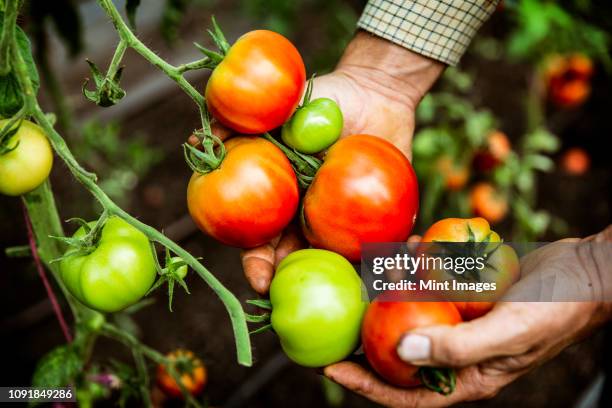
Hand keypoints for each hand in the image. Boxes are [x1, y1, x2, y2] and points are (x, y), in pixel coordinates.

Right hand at [241, 32, 443, 294]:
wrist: (376, 92)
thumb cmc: (325, 99)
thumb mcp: (279, 107)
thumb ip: (242, 123)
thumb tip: (199, 139)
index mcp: (282, 201)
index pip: (261, 241)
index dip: (257, 264)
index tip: (260, 280)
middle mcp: (310, 218)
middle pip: (299, 263)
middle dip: (298, 287)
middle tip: (306, 302)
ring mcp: (345, 221)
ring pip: (340, 262)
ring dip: (345, 281)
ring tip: (355, 293)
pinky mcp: (381, 218)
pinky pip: (385, 243)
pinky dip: (393, 256)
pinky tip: (400, 264)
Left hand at [324, 227, 611, 406]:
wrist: (586, 270)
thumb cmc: (557, 308)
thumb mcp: (509, 332)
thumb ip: (457, 347)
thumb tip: (402, 352)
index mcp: (469, 375)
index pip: (408, 393)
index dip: (367, 385)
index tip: (330, 369)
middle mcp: (459, 351)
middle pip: (401, 353)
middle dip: (367, 337)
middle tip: (335, 320)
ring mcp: (461, 320)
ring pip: (413, 312)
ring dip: (394, 291)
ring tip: (377, 270)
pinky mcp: (465, 293)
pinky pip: (432, 283)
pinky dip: (419, 265)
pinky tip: (414, 245)